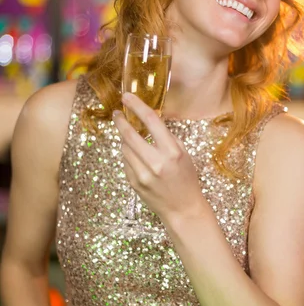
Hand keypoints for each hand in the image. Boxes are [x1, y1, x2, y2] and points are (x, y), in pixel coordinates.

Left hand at [113, 93, 205, 223]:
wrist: (182, 208)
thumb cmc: (186, 178)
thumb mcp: (183, 154)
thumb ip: (167, 137)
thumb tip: (150, 119)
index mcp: (171, 151)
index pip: (150, 120)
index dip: (136, 105)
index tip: (127, 97)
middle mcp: (156, 162)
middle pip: (130, 134)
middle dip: (120, 121)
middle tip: (117, 114)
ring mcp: (143, 174)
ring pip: (124, 148)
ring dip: (125, 140)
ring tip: (131, 138)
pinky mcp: (134, 183)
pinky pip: (125, 162)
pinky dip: (128, 155)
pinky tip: (137, 157)